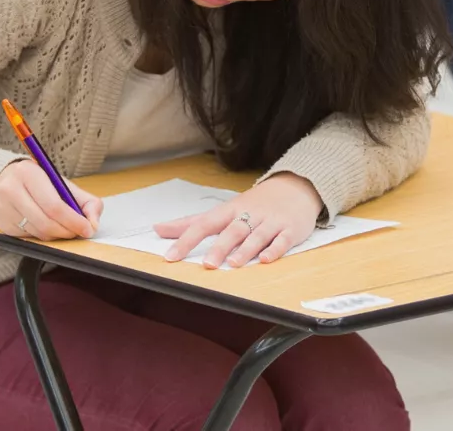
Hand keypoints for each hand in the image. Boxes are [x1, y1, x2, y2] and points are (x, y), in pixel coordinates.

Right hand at [0, 159, 101, 239]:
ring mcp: (4, 209)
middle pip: (46, 222)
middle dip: (68, 231)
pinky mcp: (3, 224)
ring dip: (57, 235)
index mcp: (28, 174)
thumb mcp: (60, 183)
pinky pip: (30, 237)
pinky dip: (43, 235)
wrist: (3, 180)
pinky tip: (46, 225)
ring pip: (39, 233)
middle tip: (78, 232)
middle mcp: (12, 190)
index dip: (74, 221)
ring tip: (63, 227)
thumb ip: (85, 201)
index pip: (54, 205)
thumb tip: (93, 223)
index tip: (87, 228)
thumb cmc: (36, 182)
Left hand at [154, 172, 322, 268]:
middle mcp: (248, 215)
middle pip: (232, 230)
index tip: (170, 256)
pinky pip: (282, 240)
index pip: (203, 224)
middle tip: (207, 264)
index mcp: (229, 211)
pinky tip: (265, 259)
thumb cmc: (253, 203)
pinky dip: (274, 250)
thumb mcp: (222, 210)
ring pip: (256, 235)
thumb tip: (158, 229)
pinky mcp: (290, 230)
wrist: (294, 188)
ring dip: (245, 250)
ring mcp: (270, 222)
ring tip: (233, 264)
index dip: (186, 239)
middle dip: (219, 247)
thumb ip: (191, 222)